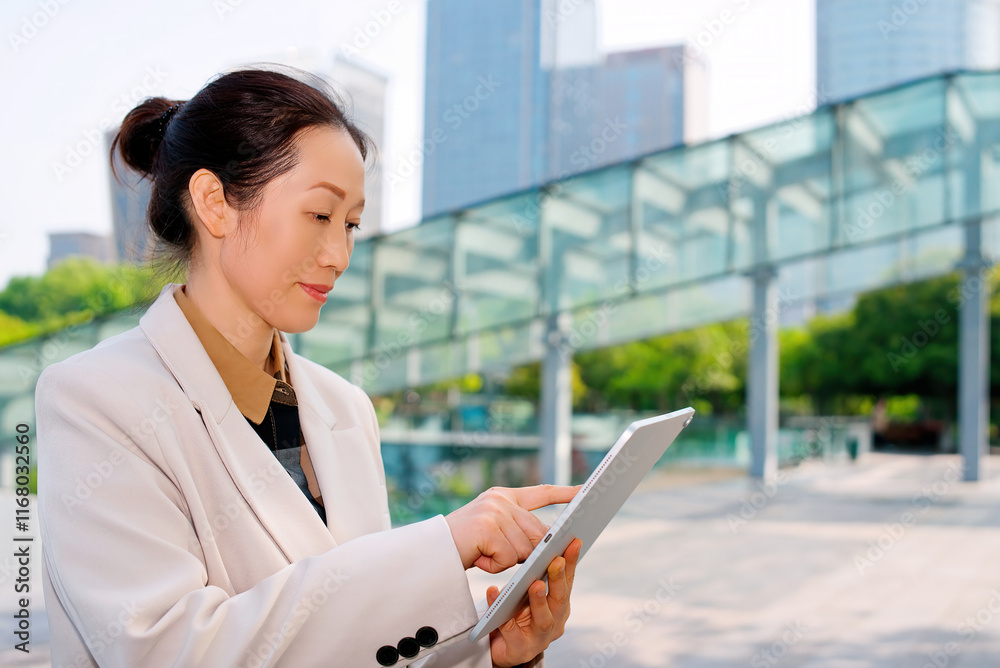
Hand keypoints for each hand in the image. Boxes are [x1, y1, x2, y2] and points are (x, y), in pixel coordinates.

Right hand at [445, 484, 581, 572]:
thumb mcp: (493, 531)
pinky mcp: (487, 528)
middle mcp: (501, 500)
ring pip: (525, 549)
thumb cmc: (462, 545)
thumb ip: (517, 530)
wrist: (429, 552)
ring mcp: (494, 512)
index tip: (585, 491)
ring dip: (506, 561)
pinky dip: (494, 566)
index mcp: (503, 496)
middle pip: (537, 532)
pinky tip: (478, 558)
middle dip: (529, 552)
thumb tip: (548, 543)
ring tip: (483, 554)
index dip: (564, 493)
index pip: (541, 493)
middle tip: (501, 554)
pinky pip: (508, 558)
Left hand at [488, 537, 581, 666]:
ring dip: (540, 600)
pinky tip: (494, 594)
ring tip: (535, 584)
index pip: (568, 581)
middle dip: (559, 579)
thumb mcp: (528, 593)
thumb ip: (536, 575)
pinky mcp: (520, 649)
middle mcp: (554, 622)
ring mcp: (540, 638)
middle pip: (559, 599)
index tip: (574, 541)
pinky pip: (510, 631)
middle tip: (556, 560)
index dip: (572, 562)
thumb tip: (539, 541)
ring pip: (543, 619)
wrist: (502, 647)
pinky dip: (505, 615)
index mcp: (559, 605)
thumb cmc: (517, 614)